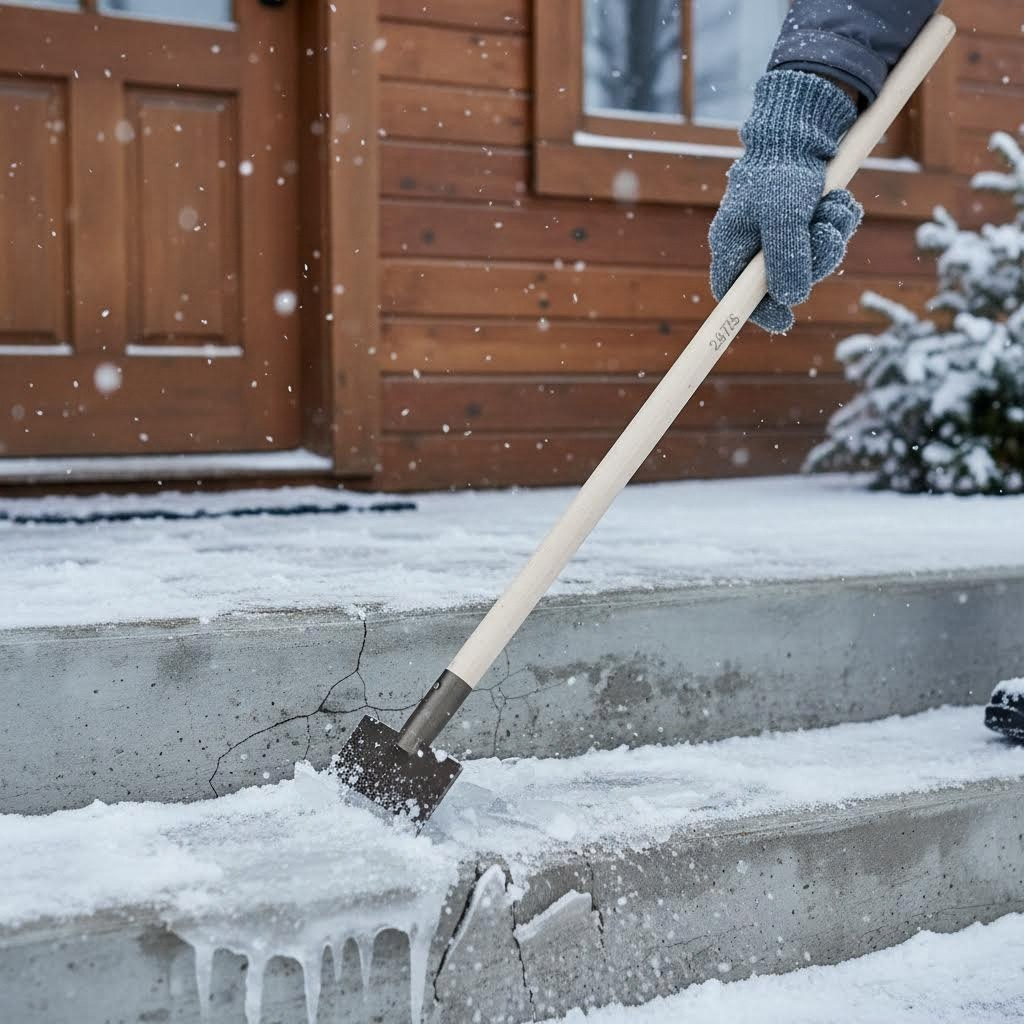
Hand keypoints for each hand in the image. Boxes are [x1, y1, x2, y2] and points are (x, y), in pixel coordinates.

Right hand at [709, 70, 863, 332]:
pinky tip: (838, 201)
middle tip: (826, 233)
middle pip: (784, 280)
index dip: (757, 312)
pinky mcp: (805, 218)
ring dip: (832, 236)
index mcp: (732, 244)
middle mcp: (754, 243)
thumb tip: (791, 299)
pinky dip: (838, 222)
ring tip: (833, 206)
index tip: (785, 320)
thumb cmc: (781, 170)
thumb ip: (786, 261)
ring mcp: (781, 232)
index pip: (734, 295)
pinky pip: (826, 238)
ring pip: (812, 259)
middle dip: (814, 260)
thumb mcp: (783, 218)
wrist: (802, 125)